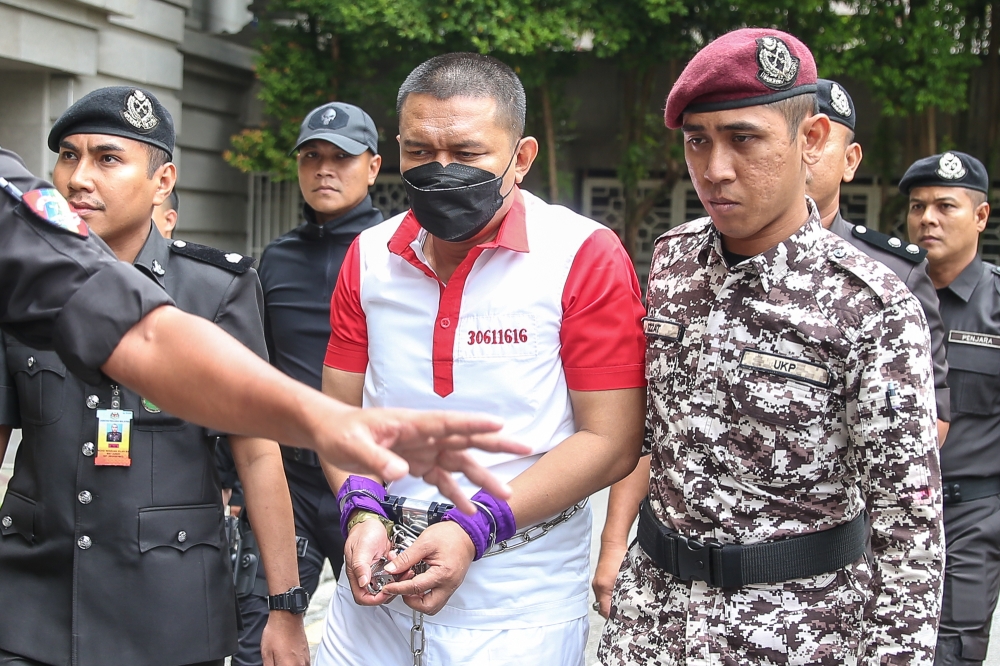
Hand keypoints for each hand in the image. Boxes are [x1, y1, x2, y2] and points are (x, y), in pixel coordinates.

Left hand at [261, 610, 308, 665]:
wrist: (287, 616)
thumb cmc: (276, 632)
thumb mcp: (266, 654)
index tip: (274, 665)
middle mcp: (301, 664)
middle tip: (277, 663)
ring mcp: (306, 660)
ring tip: (282, 661)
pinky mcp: (307, 654)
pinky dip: (296, 665)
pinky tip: (288, 662)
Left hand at [319, 407, 530, 513]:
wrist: (330, 433)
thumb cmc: (341, 432)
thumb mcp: (354, 445)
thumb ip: (378, 458)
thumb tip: (402, 471)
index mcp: (412, 423)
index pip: (448, 422)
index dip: (474, 422)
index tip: (500, 423)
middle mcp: (424, 434)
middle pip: (466, 439)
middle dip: (496, 444)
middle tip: (525, 447)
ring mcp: (424, 448)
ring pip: (461, 462)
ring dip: (483, 477)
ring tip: (506, 495)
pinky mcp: (419, 462)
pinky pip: (444, 479)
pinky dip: (457, 494)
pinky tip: (471, 511)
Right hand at [344, 518, 394, 605]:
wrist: (371, 521)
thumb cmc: (362, 532)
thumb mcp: (362, 548)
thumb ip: (360, 566)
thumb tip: (362, 582)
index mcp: (357, 574)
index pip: (363, 597)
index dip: (376, 598)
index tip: (387, 590)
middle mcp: (367, 575)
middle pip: (379, 594)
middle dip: (392, 588)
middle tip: (401, 578)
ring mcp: (377, 571)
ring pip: (390, 584)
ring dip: (399, 578)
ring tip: (405, 569)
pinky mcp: (387, 566)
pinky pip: (396, 574)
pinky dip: (401, 569)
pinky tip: (400, 560)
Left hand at [381, 521, 474, 614]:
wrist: (466, 533)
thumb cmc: (451, 535)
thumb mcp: (425, 542)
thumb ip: (406, 557)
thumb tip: (391, 568)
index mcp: (443, 573)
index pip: (416, 588)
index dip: (398, 588)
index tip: (388, 587)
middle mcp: (449, 584)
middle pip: (428, 607)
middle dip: (411, 601)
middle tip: (402, 589)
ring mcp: (451, 586)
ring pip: (433, 606)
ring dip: (418, 601)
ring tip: (410, 587)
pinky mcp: (450, 585)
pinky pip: (437, 598)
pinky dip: (425, 595)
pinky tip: (418, 584)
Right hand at [592, 540, 627, 618]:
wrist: (613, 544)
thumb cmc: (619, 556)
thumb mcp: (625, 578)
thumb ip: (625, 593)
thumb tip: (629, 606)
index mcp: (603, 588)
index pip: (605, 611)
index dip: (615, 617)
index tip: (624, 621)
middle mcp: (598, 587)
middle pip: (603, 607)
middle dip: (613, 612)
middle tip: (626, 615)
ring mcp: (598, 583)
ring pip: (604, 601)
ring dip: (612, 604)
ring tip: (624, 605)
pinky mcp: (600, 580)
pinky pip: (604, 594)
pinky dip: (611, 597)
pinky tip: (619, 595)